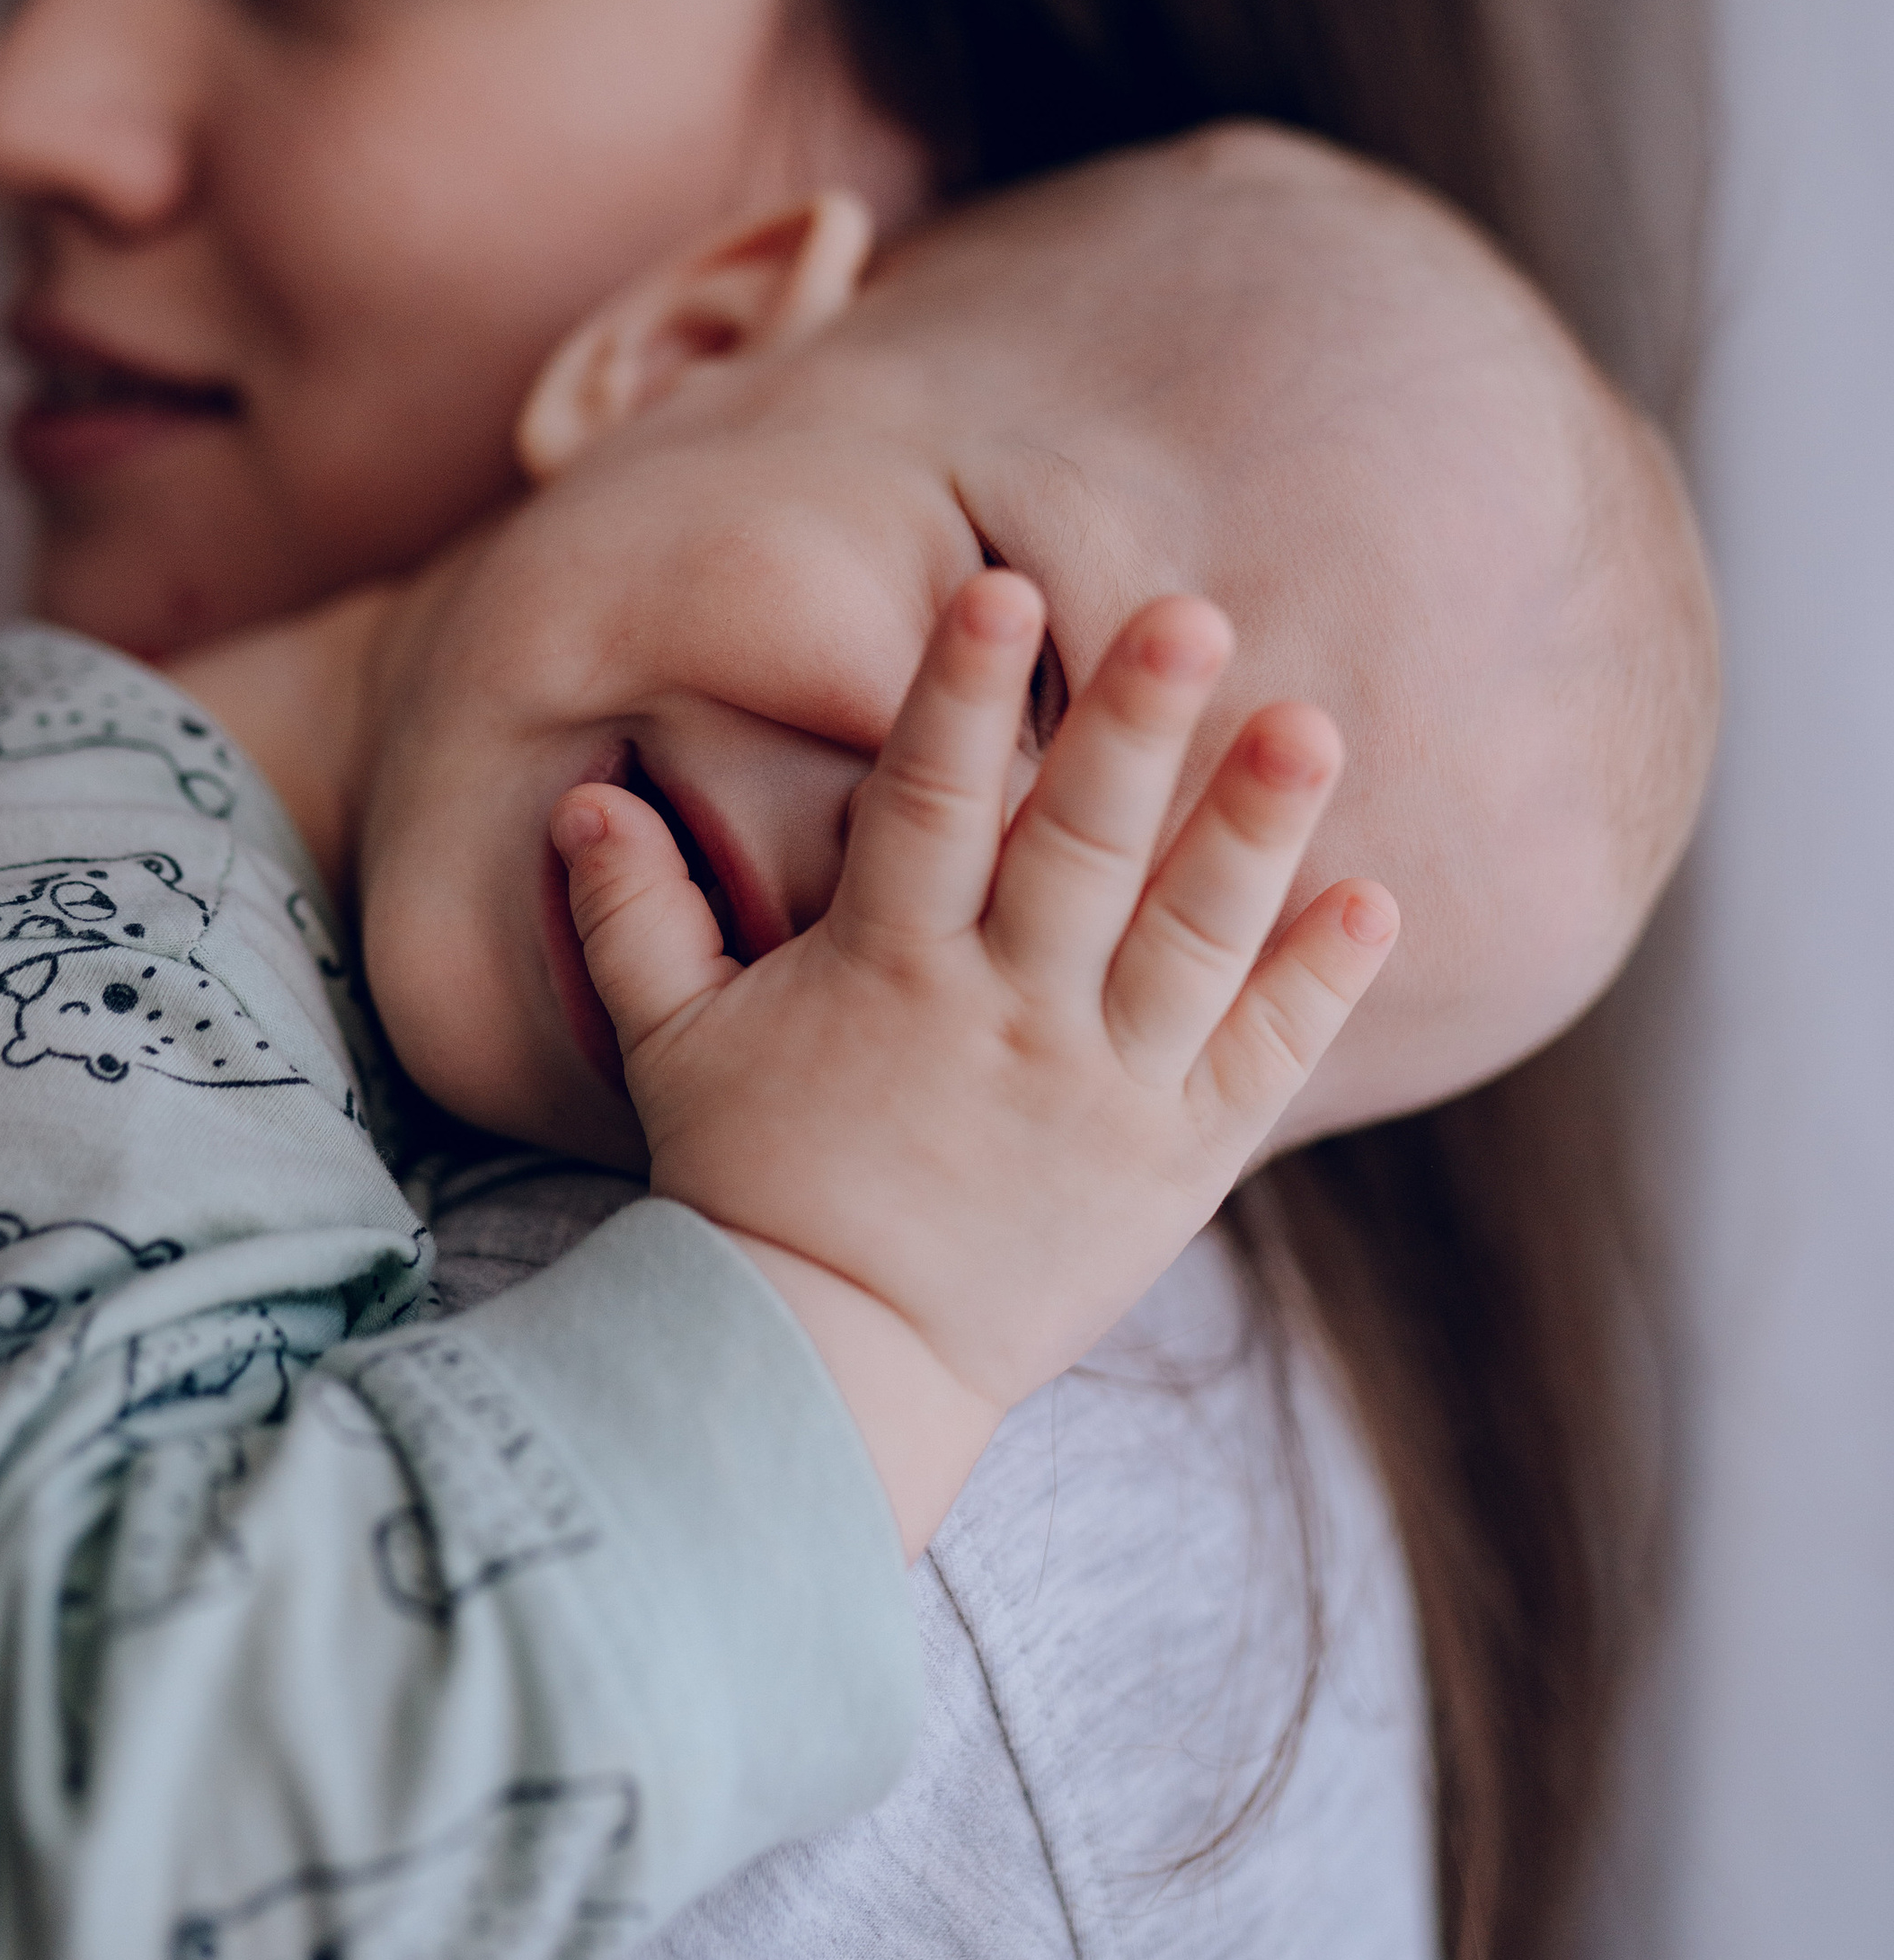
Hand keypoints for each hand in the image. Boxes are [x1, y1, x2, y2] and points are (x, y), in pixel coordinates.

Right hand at [550, 580, 1396, 1549]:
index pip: (927, 802)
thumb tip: (583, 795)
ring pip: (1191, 941)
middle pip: (1079, 848)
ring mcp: (1099, 1093)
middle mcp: (1002, 1018)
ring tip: (1313, 724)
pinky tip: (1375, 897)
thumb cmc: (749, 1190)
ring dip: (1254, 831)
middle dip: (1134, 726)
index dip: (961, 694)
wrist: (827, 1370)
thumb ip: (637, 915)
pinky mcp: (1173, 1166)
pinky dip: (1317, 984)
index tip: (1002, 590)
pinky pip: (1261, 1064)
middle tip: (1194, 614)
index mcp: (886, 970)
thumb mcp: (673, 1048)